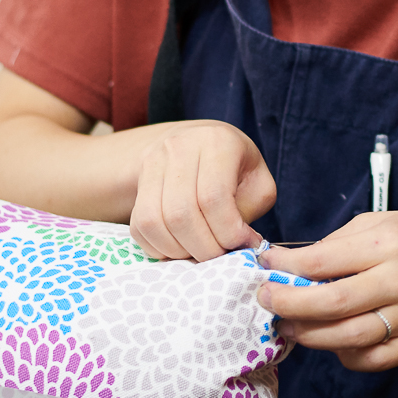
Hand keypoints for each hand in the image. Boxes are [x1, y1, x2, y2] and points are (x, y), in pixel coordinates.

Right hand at [129, 120, 276, 261]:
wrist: (198, 142)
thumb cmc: (235, 167)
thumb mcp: (257, 181)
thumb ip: (251, 211)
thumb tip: (241, 245)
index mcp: (217, 143)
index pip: (214, 198)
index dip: (228, 232)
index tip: (242, 244)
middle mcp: (179, 147)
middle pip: (181, 214)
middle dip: (203, 248)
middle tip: (220, 256)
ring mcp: (153, 162)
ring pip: (155, 222)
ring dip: (179, 251)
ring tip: (200, 253)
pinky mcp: (139, 182)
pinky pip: (139, 226)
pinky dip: (158, 248)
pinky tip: (180, 247)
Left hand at [257, 211, 397, 371]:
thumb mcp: (384, 221)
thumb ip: (339, 243)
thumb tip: (293, 264)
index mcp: (389, 243)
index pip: (324, 260)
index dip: (286, 266)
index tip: (265, 266)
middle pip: (331, 304)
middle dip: (288, 304)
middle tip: (266, 301)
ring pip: (347, 337)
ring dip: (308, 335)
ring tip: (288, 326)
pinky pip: (371, 359)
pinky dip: (344, 355)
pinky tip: (331, 340)